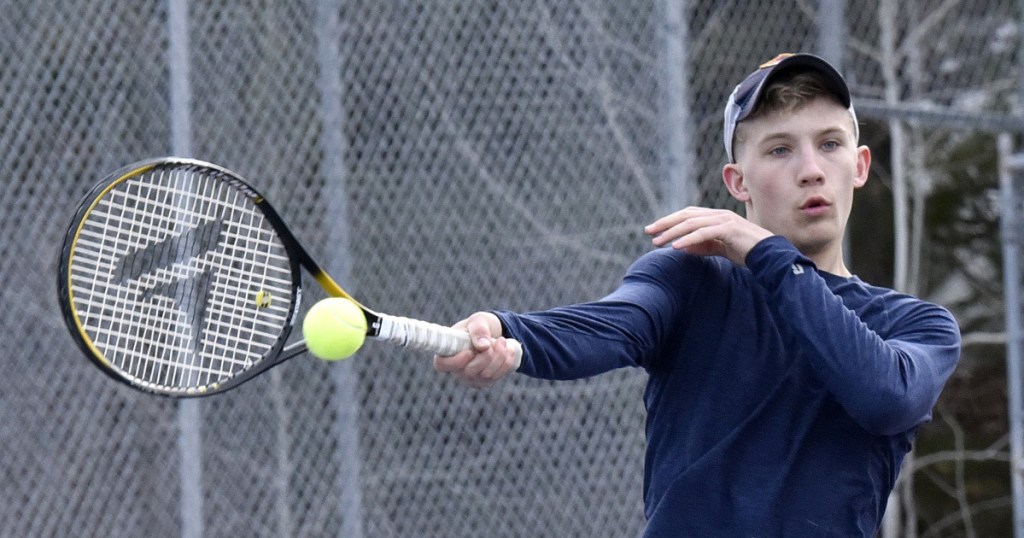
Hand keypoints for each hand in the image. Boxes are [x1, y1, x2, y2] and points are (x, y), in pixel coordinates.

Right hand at [433, 312, 520, 387]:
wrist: (493, 335)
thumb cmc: (479, 327)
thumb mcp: (479, 321)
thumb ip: (478, 329)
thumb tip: (483, 346)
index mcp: (447, 352)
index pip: (441, 364)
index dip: (455, 361)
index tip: (470, 351)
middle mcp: (456, 369)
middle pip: (469, 372)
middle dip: (487, 356)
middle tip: (497, 339)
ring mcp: (471, 378)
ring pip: (486, 375)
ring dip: (499, 357)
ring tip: (502, 340)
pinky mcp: (486, 381)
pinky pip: (498, 376)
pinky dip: (506, 361)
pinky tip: (508, 349)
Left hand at [644, 207, 772, 266]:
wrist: (770, 254)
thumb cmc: (746, 252)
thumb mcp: (720, 249)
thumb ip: (702, 246)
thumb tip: (680, 248)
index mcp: (716, 217)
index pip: (688, 214)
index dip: (670, 220)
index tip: (653, 230)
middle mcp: (719, 215)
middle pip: (686, 215)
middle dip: (665, 222)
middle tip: (648, 231)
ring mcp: (724, 220)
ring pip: (692, 223)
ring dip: (672, 232)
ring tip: (657, 241)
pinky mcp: (729, 229)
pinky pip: (703, 233)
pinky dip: (688, 239)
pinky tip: (675, 247)